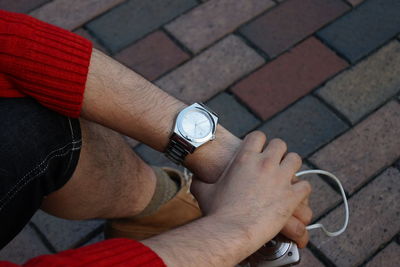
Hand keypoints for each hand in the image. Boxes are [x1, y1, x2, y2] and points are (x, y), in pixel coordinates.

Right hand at [191, 131, 311, 249]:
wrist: (231, 231)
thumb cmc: (217, 211)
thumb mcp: (203, 191)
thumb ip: (199, 182)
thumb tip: (193, 180)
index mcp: (244, 158)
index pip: (258, 136)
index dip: (259, 141)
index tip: (259, 148)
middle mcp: (265, 164)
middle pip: (280, 144)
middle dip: (278, 151)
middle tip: (274, 161)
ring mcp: (280, 178)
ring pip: (296, 159)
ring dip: (291, 165)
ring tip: (287, 174)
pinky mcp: (291, 196)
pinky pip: (305, 185)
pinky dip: (301, 189)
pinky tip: (296, 194)